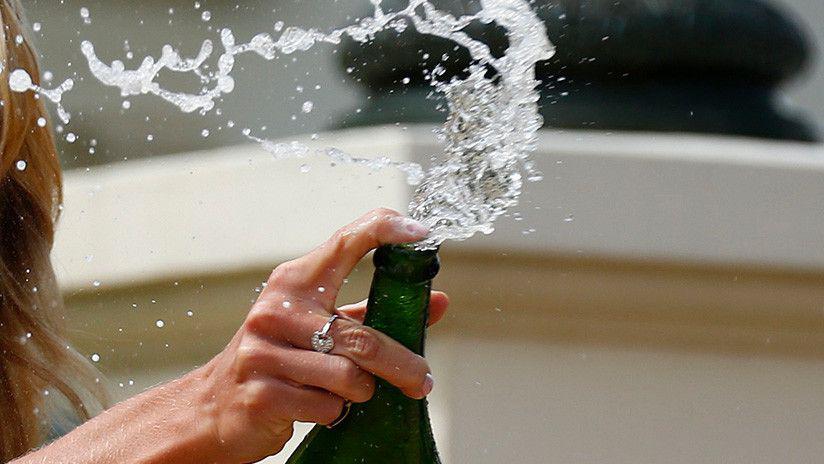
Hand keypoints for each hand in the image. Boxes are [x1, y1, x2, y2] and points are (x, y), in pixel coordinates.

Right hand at [192, 208, 448, 462]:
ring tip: (351, 394)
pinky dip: (333, 413)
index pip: (344, 242)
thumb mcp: (322, 325)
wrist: (214, 405)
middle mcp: (275, 310)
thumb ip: (376, 311)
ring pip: (348, 378)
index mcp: (295, 283)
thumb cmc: (280, 356)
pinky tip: (318, 407)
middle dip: (402, 365)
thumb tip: (439, 301)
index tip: (420, 232)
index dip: (384, 230)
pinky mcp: (260, 393)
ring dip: (360, 393)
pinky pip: (324, 407)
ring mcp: (263, 352)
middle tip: (423, 381)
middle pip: (362, 338)